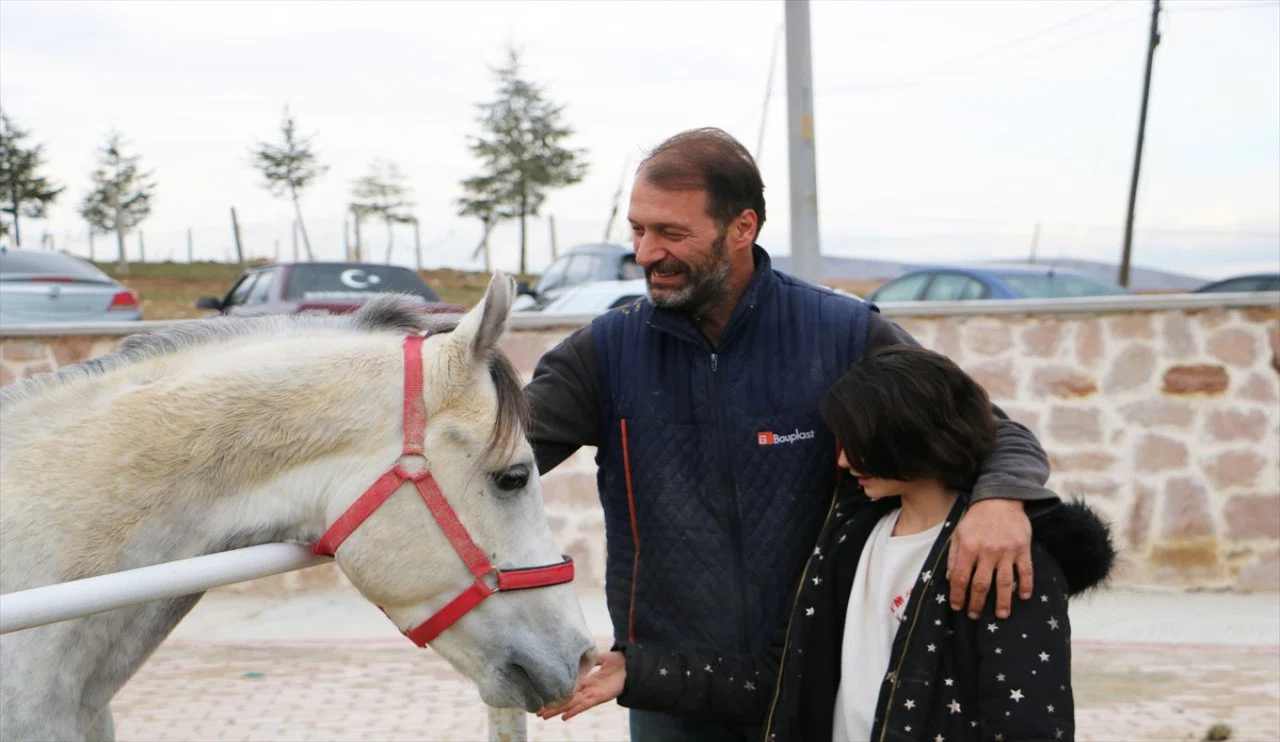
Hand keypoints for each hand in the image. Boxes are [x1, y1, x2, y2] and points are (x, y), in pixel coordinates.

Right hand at [537, 650, 625, 721]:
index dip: (555, 693)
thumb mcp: (600, 657)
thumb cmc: (619, 662)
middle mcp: (587, 689)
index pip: (567, 689)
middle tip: (536, 713)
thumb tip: (576, 654)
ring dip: (557, 710)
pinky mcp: (599, 697)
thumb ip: (588, 659)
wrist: (632, 666)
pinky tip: (564, 717)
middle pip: (566, 700)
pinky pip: (584, 705)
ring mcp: (592, 694)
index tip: (542, 697)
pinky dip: (573, 711)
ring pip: (571, 704)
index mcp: (586, 680)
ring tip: (544, 716)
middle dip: (551, 706)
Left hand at [947, 498, 1032, 618]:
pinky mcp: (1022, 549)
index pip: (961, 577)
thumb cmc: (976, 518)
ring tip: (1001, 615)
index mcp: (968, 547)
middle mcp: (987, 552)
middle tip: (974, 616)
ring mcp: (1007, 551)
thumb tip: (950, 579)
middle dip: (977, 603)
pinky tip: (1024, 597)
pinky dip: (1025, 585)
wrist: (1000, 499)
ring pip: (1004, 582)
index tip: (957, 607)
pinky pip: (1025, 571)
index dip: (958, 595)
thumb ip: (953, 556)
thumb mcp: (958, 533)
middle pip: (981, 585)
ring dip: (1003, 602)